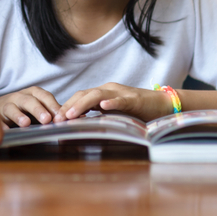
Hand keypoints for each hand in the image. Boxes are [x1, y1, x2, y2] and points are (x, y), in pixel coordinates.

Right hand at [0, 87, 60, 127]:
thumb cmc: (23, 108)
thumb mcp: (38, 106)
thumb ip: (53, 112)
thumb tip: (75, 118)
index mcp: (32, 93)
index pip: (44, 96)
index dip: (52, 106)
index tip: (60, 117)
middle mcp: (19, 97)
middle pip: (29, 100)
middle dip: (38, 109)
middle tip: (47, 119)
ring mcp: (6, 105)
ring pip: (11, 108)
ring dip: (19, 115)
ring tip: (26, 124)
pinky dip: (1, 126)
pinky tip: (6, 132)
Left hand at [54, 83, 169, 121]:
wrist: (162, 104)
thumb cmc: (137, 111)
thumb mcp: (114, 113)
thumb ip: (99, 116)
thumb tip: (80, 125)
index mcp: (102, 94)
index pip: (79, 97)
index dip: (66, 106)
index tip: (54, 119)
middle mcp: (108, 90)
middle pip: (84, 94)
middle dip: (68, 106)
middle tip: (56, 119)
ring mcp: (120, 93)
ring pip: (97, 95)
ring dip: (82, 104)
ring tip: (71, 115)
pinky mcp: (134, 99)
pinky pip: (120, 99)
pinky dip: (111, 102)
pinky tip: (103, 106)